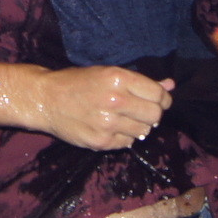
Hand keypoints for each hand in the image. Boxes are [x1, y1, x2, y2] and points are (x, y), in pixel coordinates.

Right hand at [33, 65, 173, 150]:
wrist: (46, 99)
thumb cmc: (77, 82)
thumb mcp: (108, 73)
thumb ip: (141, 82)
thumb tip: (170, 85)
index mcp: (118, 78)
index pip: (157, 94)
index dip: (163, 98)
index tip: (160, 100)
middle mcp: (115, 100)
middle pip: (155, 114)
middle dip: (153, 113)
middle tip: (143, 110)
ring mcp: (107, 123)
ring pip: (143, 131)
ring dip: (139, 126)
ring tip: (124, 118)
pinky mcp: (100, 142)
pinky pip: (127, 143)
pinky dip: (124, 137)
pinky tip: (112, 128)